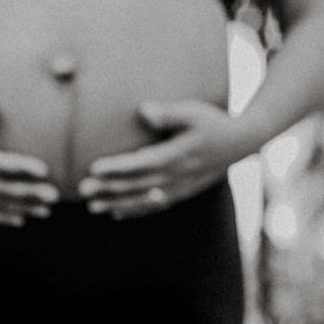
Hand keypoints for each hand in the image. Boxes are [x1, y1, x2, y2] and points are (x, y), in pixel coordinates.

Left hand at [79, 101, 245, 218]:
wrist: (240, 144)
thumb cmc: (214, 122)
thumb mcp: (194, 112)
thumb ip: (169, 113)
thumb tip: (144, 111)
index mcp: (175, 157)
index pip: (139, 164)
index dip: (116, 168)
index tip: (93, 168)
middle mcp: (174, 178)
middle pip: (135, 186)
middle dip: (107, 189)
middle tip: (82, 190)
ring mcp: (177, 189)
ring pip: (141, 201)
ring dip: (115, 204)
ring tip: (92, 207)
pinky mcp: (180, 193)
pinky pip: (153, 206)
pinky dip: (134, 210)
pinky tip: (116, 213)